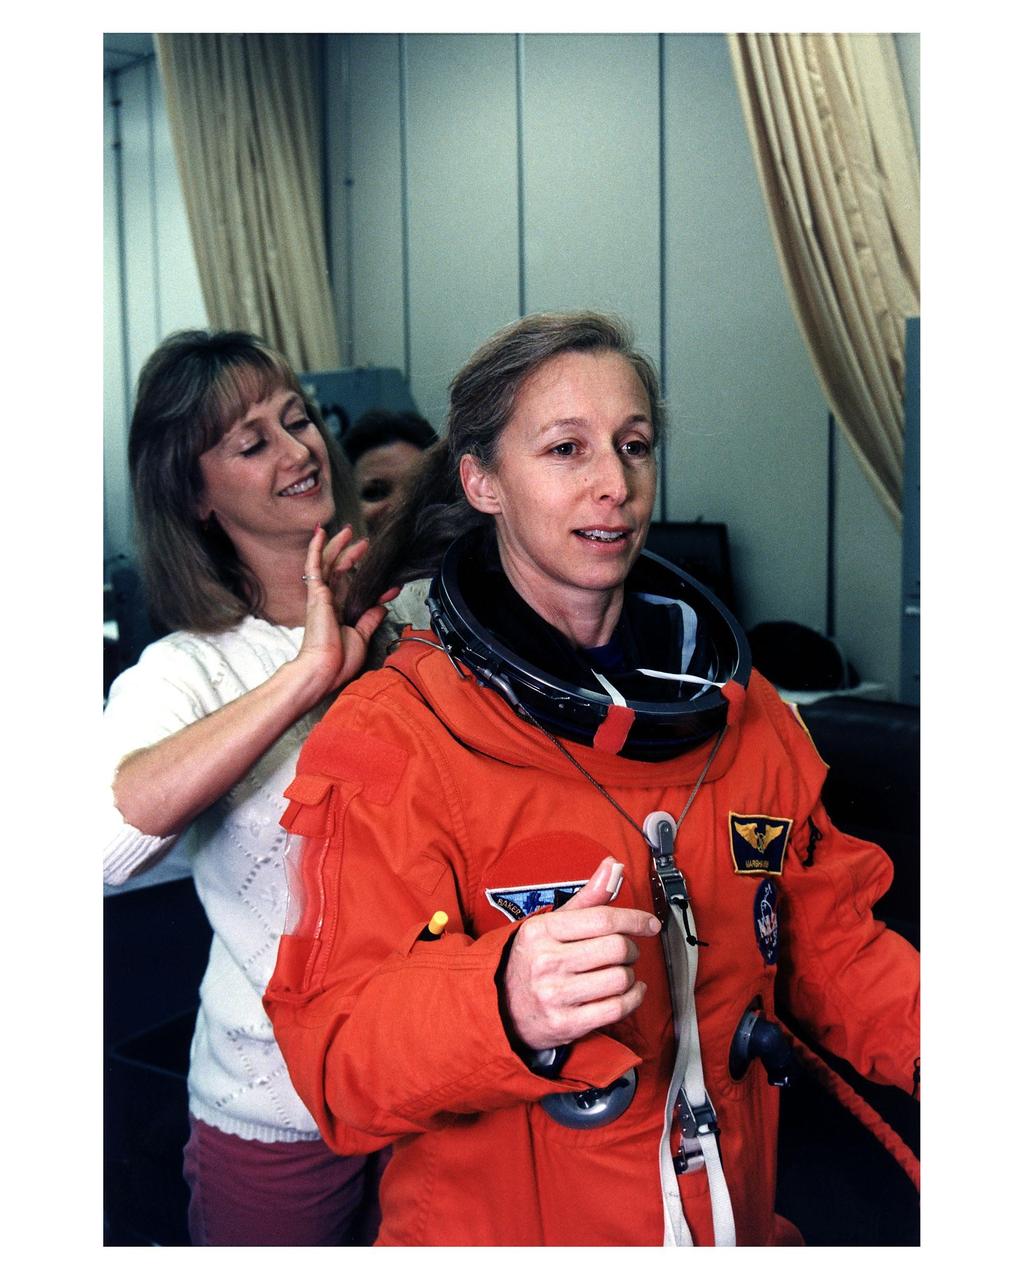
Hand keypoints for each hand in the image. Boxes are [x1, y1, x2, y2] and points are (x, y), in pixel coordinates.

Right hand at [294, 524, 393, 693]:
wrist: (324, 668)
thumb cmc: (338, 660)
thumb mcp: (362, 636)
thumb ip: (370, 619)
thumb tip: (381, 606)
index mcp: (338, 613)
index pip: (353, 589)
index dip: (371, 583)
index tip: (388, 583)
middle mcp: (327, 602)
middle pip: (339, 571)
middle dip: (352, 555)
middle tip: (364, 543)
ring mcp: (320, 596)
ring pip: (329, 563)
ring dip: (339, 547)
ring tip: (349, 532)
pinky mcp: (315, 593)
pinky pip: (314, 565)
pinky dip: (316, 548)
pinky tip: (320, 533)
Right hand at [502, 857, 661, 1050]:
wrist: (501, 1009)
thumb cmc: (532, 961)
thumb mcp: (550, 924)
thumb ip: (587, 897)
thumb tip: (613, 866)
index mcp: (541, 931)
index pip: (602, 919)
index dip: (634, 919)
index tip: (649, 924)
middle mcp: (546, 962)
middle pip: (616, 948)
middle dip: (631, 948)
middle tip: (625, 950)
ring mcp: (555, 995)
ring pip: (619, 978)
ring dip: (630, 974)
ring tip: (621, 971)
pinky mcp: (566, 1024)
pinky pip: (616, 1008)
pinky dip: (633, 998)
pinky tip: (630, 990)